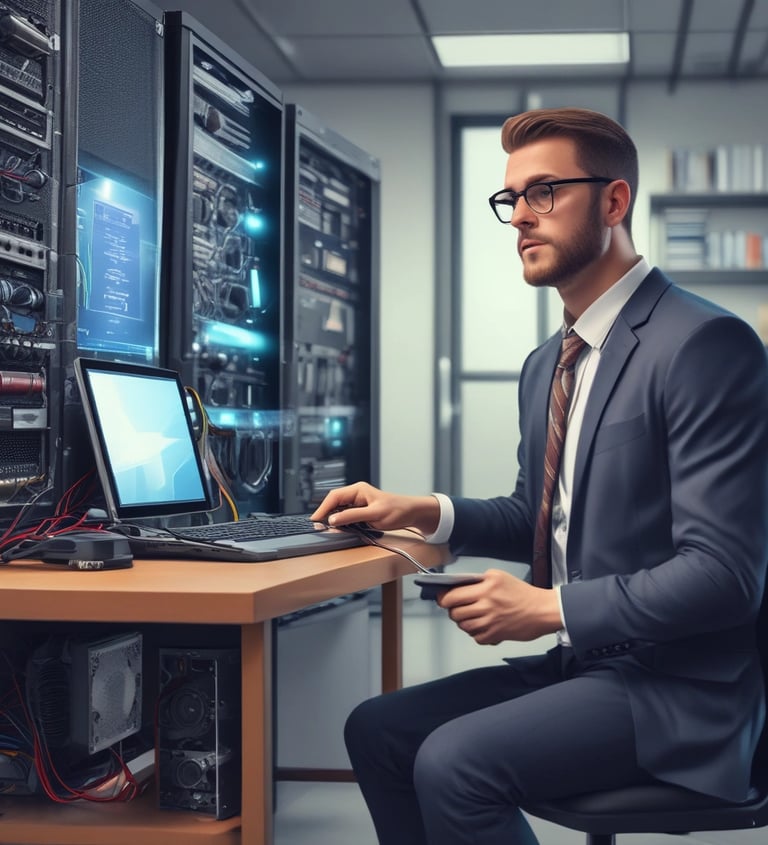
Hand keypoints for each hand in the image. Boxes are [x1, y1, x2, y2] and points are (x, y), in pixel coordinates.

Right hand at [310, 482, 440, 535]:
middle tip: (317, 526)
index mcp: (358, 490)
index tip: (315, 519)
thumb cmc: (397, 510)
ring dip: (332, 519)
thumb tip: (333, 519)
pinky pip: (345, 516)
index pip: (334, 496)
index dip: (323, 508)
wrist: (411, 513)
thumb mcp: (374, 515)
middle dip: (325, 514)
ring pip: (338, 510)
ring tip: (325, 529)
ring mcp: (358, 503)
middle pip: (334, 502)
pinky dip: (340, 522)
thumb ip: (353, 516)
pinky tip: (338, 529)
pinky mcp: (360, 512)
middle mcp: (356, 495)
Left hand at [437, 568, 562, 644]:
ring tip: (471, 616)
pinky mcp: (495, 636)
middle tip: (457, 608)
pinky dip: (476, 633)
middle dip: (452, 610)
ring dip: (463, 622)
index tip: (442, 598)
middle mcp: (486, 604)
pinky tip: (483, 625)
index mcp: (486, 587)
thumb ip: (478, 581)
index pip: (453, 595)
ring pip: (463, 626)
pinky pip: (475, 637)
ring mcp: (490, 622)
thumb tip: (458, 586)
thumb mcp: (498, 576)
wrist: (542, 611)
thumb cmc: (522, 593)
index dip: (443, 598)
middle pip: (454, 612)